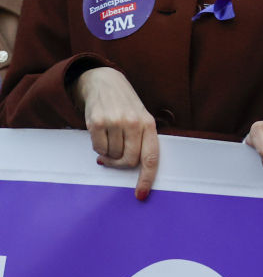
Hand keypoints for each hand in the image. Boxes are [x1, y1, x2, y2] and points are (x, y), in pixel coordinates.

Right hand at [75, 67, 158, 200]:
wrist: (105, 81)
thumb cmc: (126, 105)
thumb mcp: (141, 118)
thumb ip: (142, 140)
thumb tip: (136, 168)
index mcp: (149, 124)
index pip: (151, 157)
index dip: (147, 178)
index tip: (140, 195)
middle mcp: (134, 123)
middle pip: (129, 161)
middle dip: (121, 165)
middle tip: (115, 159)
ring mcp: (115, 122)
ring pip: (112, 156)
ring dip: (109, 155)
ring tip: (109, 141)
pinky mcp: (97, 122)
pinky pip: (98, 149)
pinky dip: (98, 148)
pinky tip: (100, 136)